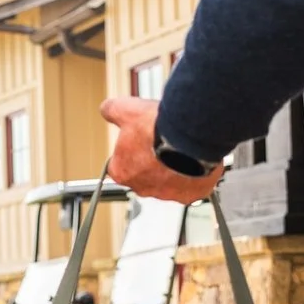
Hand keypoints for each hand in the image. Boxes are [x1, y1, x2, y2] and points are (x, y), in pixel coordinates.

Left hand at [103, 95, 220, 203]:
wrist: (193, 135)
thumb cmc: (159, 128)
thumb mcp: (126, 110)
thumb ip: (112, 111)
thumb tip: (107, 109)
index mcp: (122, 172)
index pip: (119, 166)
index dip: (129, 151)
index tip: (138, 141)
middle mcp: (143, 187)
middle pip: (144, 176)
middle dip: (152, 162)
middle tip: (161, 143)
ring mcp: (168, 193)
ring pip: (168, 183)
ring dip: (173, 169)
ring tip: (180, 150)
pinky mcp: (192, 194)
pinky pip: (191, 186)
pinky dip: (194, 176)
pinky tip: (196, 160)